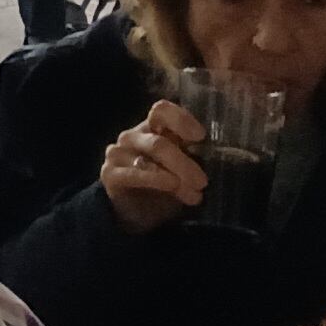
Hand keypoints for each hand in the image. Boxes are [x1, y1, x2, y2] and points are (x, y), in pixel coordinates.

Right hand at [98, 100, 211, 233]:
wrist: (135, 215)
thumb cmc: (164, 188)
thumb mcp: (182, 170)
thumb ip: (192, 158)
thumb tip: (216, 156)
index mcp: (152, 130)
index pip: (161, 110)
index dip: (181, 119)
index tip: (200, 137)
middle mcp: (133, 136)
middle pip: (160, 140)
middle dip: (185, 161)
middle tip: (203, 182)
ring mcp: (118, 153)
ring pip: (152, 152)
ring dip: (177, 172)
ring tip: (194, 194)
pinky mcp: (110, 173)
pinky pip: (135, 172)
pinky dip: (157, 179)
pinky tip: (172, 187)